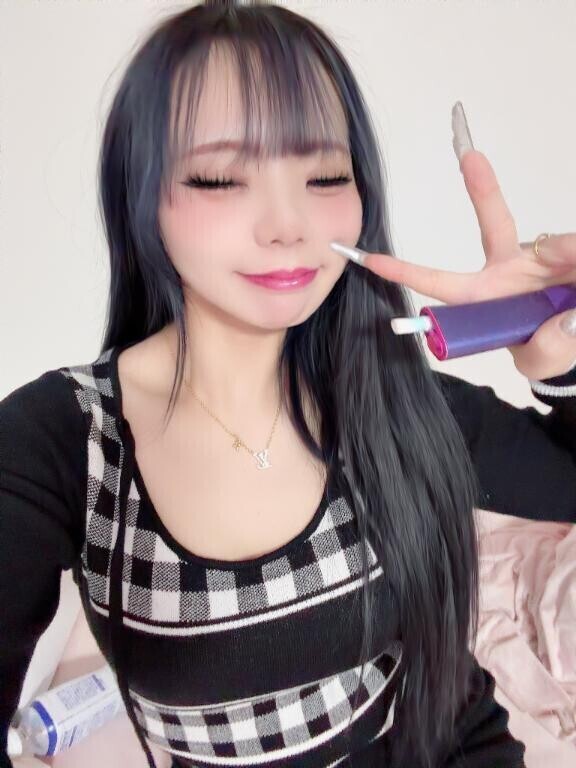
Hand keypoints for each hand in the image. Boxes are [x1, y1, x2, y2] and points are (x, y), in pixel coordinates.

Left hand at [340, 151, 575, 379]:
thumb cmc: (549, 343)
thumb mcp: (544, 358)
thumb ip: (548, 348)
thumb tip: (560, 318)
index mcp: (485, 299)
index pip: (440, 284)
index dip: (406, 273)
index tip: (370, 260)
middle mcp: (508, 270)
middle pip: (495, 226)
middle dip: (482, 191)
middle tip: (470, 157)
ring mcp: (540, 257)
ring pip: (554, 244)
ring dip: (567, 256)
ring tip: (571, 281)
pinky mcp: (567, 250)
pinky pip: (573, 248)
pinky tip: (575, 272)